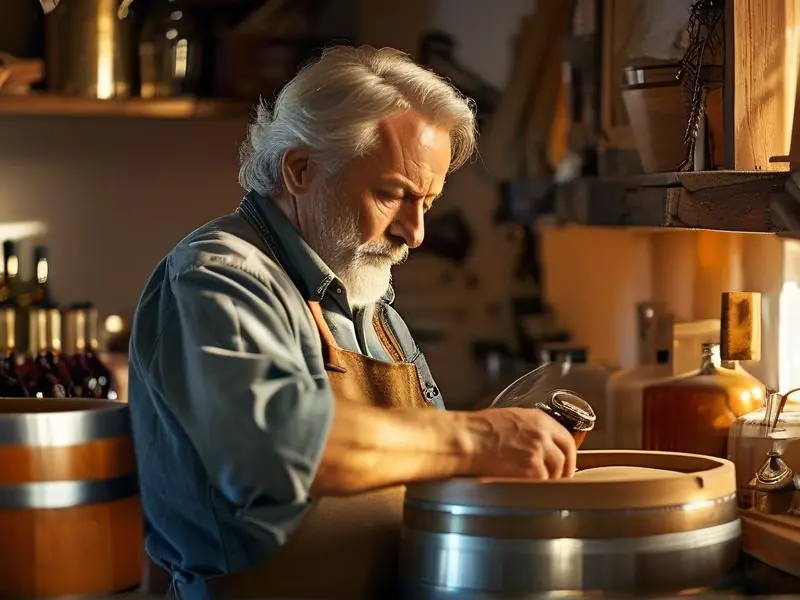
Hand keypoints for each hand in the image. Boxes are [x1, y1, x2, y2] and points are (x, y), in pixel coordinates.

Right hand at [461, 407, 576, 479]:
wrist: (468, 438)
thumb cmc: (479, 429)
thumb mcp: (511, 418)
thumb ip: (530, 428)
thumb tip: (538, 443)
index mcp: (539, 418)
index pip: (566, 438)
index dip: (568, 454)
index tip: (565, 463)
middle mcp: (542, 432)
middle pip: (566, 455)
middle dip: (565, 469)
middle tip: (560, 478)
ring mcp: (538, 449)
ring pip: (556, 469)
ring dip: (550, 478)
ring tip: (539, 483)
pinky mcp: (531, 466)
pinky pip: (543, 480)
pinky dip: (538, 484)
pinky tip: (529, 484)